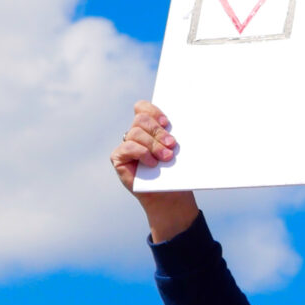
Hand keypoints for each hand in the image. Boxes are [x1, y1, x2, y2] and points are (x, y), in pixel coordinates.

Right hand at [110, 100, 200, 242]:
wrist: (169, 196)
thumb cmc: (174, 172)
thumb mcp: (177, 150)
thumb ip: (173, 135)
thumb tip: (186, 121)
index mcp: (148, 128)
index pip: (142, 108)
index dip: (153, 111)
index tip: (167, 122)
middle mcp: (135, 134)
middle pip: (141, 119)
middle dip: (157, 131)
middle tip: (172, 144)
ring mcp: (125, 145)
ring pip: (136, 132)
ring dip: (153, 144)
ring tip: (166, 157)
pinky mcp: (118, 157)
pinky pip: (128, 147)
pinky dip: (142, 153)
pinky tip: (152, 163)